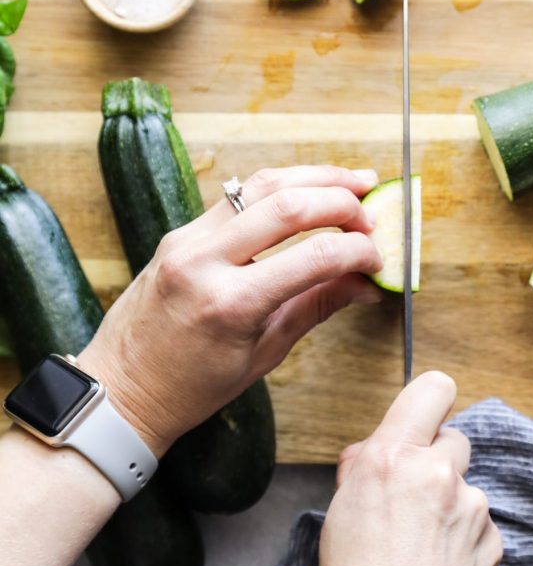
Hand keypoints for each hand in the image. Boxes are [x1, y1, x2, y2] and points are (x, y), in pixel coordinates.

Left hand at [79, 165, 382, 455]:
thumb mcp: (264, 354)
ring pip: (260, 184)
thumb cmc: (191, 386)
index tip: (378, 258)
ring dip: (313, 177)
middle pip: (288, 203)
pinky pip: (236, 197)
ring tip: (352, 182)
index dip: (358, 250)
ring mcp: (186, 240)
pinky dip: (279, 189)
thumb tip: (364, 283)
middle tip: (373, 210)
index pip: (314, 256)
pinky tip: (307, 193)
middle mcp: (204, 260)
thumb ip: (316, 307)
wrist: (121, 388)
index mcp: (230, 303)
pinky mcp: (180, 232)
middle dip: (341, 200)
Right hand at [319, 372, 501, 565]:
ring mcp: (474, 507)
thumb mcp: (338, 516)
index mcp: (391, 458)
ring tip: (420, 550)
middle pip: (452, 438)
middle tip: (410, 501)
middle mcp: (439, 473)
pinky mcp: (495, 540)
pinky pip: (479, 523)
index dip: (429, 401)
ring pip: (465, 486)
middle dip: (434, 462)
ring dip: (449, 504)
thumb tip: (375, 453)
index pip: (434, 389)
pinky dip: (463, 538)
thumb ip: (362, 470)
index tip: (422, 420)